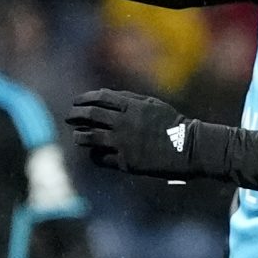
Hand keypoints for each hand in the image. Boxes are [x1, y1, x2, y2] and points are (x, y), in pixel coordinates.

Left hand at [66, 89, 199, 179]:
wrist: (188, 147)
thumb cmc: (171, 124)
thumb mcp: (152, 104)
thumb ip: (129, 99)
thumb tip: (104, 96)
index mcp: (131, 106)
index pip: (99, 98)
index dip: (84, 99)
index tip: (77, 102)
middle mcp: (124, 123)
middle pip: (90, 115)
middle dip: (76, 114)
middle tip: (70, 117)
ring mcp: (123, 142)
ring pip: (90, 137)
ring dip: (80, 135)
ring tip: (78, 135)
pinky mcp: (125, 161)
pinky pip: (101, 157)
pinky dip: (94, 154)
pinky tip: (93, 152)